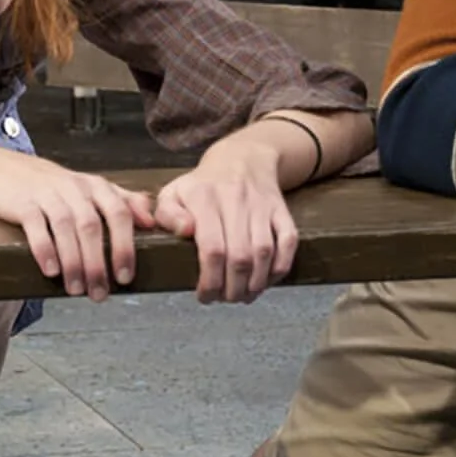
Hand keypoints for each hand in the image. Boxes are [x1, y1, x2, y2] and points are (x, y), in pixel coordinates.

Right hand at [0, 151, 155, 300]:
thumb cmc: (50, 187)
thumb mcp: (88, 188)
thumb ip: (122, 201)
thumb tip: (151, 221)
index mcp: (94, 186)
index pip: (118, 213)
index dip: (124, 246)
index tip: (125, 277)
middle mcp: (73, 187)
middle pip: (91, 226)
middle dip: (98, 263)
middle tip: (100, 293)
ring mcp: (46, 193)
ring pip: (66, 228)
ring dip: (73, 262)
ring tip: (76, 290)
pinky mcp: (21, 201)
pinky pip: (36, 225)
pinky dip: (44, 248)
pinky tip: (50, 271)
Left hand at [153, 135, 298, 303]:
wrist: (242, 158)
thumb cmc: (202, 185)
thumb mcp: (174, 193)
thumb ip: (167, 215)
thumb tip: (184, 232)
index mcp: (204, 198)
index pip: (211, 249)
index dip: (209, 280)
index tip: (205, 296)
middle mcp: (235, 200)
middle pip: (239, 257)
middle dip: (232, 288)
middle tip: (224, 298)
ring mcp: (261, 205)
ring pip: (264, 253)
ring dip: (255, 283)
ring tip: (243, 295)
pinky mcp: (281, 210)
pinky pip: (288, 242)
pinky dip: (280, 267)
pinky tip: (266, 281)